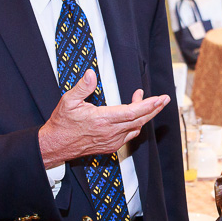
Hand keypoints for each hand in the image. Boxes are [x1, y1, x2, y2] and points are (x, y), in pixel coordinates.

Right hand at [37, 69, 168, 167]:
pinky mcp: (111, 146)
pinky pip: (129, 135)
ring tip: (147, 101)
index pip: (132, 112)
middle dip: (154, 108)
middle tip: (165, 99)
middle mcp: (110, 132)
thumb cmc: (62, 123)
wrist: (56, 145)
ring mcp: (112, 141)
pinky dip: (136, 124)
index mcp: (101, 119)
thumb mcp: (68, 101)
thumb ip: (82, 87)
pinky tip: (136, 116)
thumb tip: (90, 74)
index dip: (148, 105)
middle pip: (140, 120)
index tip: (160, 98)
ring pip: (136, 127)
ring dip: (144, 114)